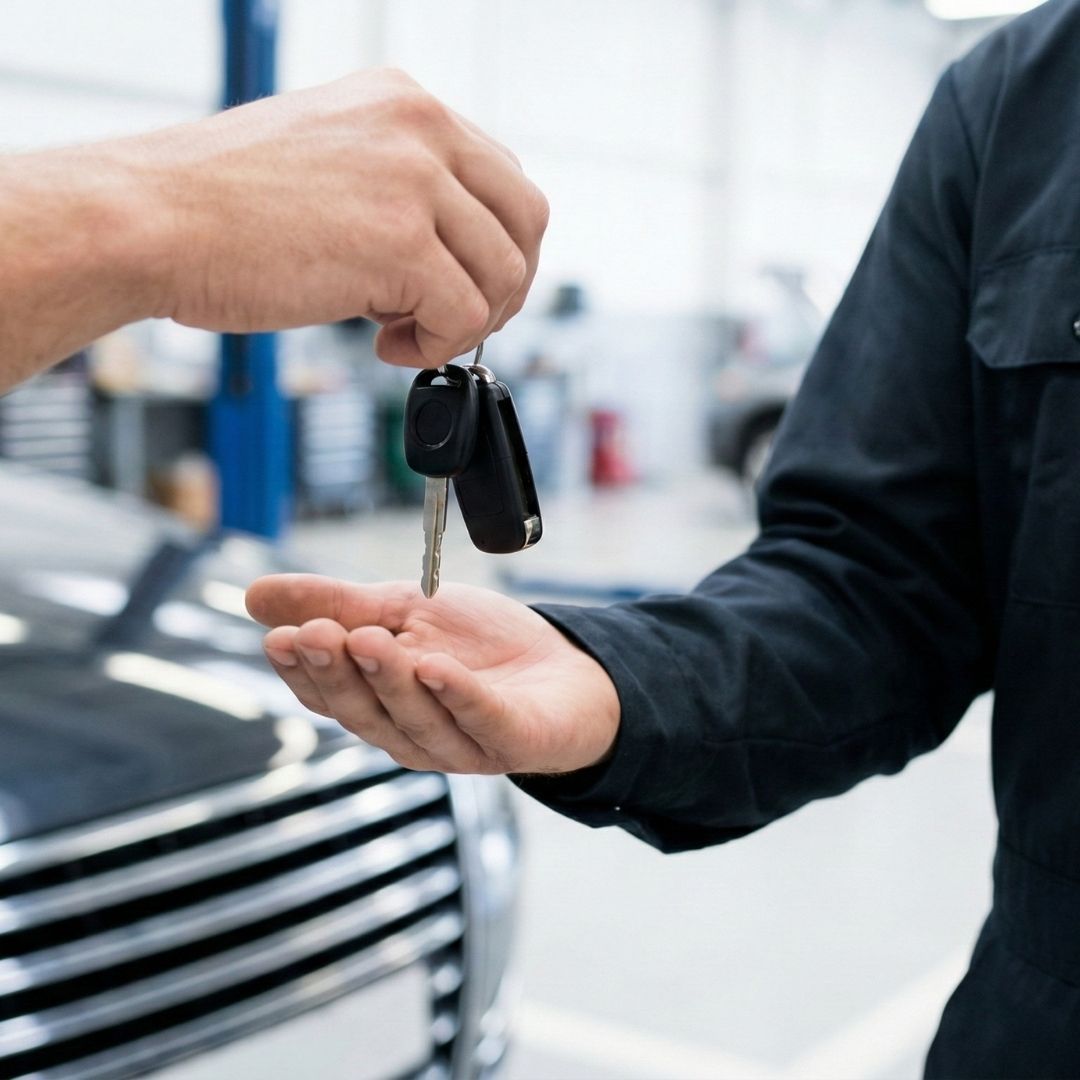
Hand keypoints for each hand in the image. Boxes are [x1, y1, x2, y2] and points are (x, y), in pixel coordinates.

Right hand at [140, 69, 548, 365]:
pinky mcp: (399, 243)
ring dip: (466, 320)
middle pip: (526, 220)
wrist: (148, 218)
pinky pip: (465, 315)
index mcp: (404, 104)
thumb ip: (398, 187)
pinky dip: (436, 346)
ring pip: (503, 272)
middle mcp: (419, 128)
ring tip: (407, 333)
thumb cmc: (218, 204)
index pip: (501, 178)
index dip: (494, 245)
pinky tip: (387, 346)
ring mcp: (413, 181)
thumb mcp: (329, 162)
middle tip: (455, 319)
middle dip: (503, 285)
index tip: (463, 283)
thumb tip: (448, 247)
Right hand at [245, 574, 620, 775]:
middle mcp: (414, 734)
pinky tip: (437, 667)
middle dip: (337, 673)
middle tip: (315, 634)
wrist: (566, 666)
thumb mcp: (403, 609)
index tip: (278, 635)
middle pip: (365, 712)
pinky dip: (458, 696)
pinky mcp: (513, 741)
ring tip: (368, 637)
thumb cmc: (480, 645)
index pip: (330, 695)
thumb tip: (253, 597)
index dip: (303, 669)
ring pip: (415, 719)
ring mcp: (463, 744)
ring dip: (389, 680)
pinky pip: (480, 721)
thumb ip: (336, 603)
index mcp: (381, 705)